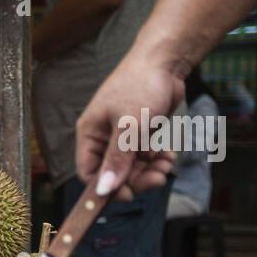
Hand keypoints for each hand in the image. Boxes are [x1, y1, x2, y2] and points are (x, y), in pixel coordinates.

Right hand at [75, 51, 186, 200]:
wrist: (164, 61)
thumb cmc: (140, 86)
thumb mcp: (129, 126)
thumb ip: (116, 160)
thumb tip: (104, 189)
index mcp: (90, 134)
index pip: (88, 172)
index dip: (105, 188)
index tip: (128, 195)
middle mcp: (103, 137)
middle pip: (113, 173)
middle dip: (135, 179)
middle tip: (157, 179)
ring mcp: (122, 135)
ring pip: (131, 167)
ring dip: (149, 171)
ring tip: (166, 165)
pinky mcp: (139, 132)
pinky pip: (144, 156)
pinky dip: (156, 159)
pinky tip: (167, 155)